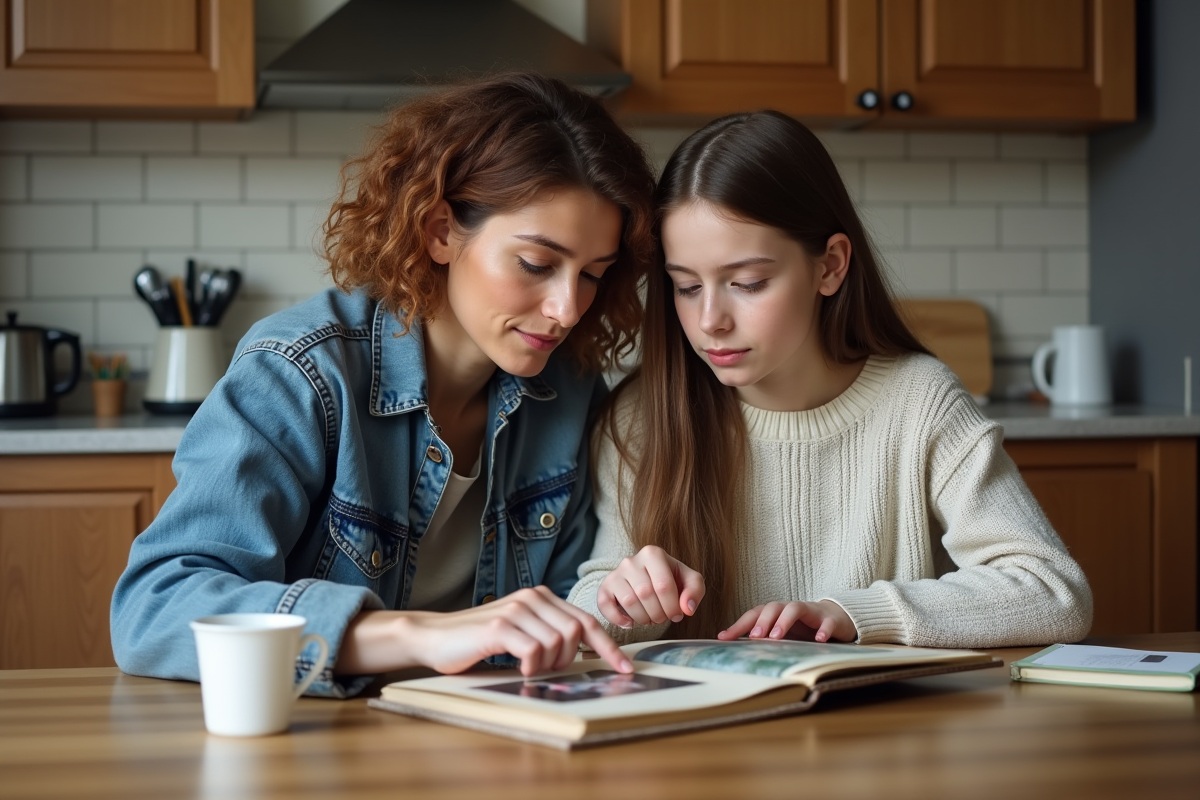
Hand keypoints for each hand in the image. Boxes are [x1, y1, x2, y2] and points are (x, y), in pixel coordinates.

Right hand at [338, 587, 631, 677]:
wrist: (435, 637)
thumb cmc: (479, 641)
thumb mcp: (521, 633)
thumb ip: (549, 634)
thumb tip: (584, 655)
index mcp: (541, 597)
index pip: (587, 621)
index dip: (609, 647)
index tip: (625, 669)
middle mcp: (532, 598)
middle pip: (577, 632)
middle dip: (570, 659)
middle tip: (547, 670)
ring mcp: (516, 610)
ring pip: (559, 642)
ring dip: (549, 665)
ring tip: (528, 668)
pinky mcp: (500, 627)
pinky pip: (534, 650)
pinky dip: (531, 666)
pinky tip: (518, 669)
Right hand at [596, 545, 704, 627]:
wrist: (647, 578)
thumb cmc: (671, 579)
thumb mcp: (689, 580)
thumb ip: (695, 591)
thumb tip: (687, 608)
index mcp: (653, 553)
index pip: (663, 585)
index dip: (672, 606)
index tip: (677, 614)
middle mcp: (631, 560)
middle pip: (645, 594)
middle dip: (659, 614)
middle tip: (663, 617)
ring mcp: (616, 573)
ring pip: (628, 602)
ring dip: (643, 618)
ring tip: (650, 619)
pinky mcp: (604, 587)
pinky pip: (605, 605)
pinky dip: (618, 619)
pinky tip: (630, 623)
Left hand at [717, 600, 856, 642]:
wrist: (837, 618)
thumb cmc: (803, 628)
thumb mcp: (782, 634)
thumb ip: (762, 639)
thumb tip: (734, 650)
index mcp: (776, 613)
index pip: (754, 614)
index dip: (738, 625)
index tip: (723, 638)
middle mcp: (790, 609)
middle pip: (773, 607)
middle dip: (762, 621)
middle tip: (754, 636)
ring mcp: (811, 612)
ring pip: (795, 609)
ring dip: (784, 621)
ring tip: (776, 636)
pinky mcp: (830, 619)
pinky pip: (826, 622)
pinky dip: (823, 630)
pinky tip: (819, 640)